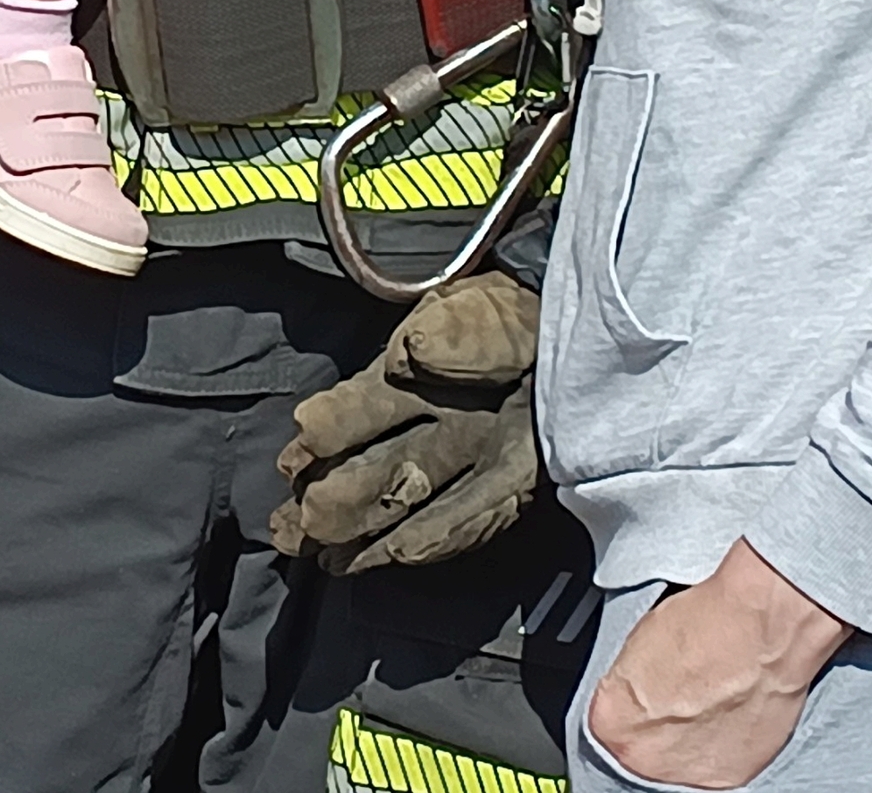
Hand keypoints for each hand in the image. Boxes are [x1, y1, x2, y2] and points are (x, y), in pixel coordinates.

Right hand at [271, 276, 541, 572]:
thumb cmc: (521, 317)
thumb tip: (405, 353)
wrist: (579, 334)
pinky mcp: (509, 478)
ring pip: (408, 495)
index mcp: (418, 373)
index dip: (332, 430)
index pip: (364, 406)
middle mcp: (437, 420)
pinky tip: (398, 556)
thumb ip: (452, 335)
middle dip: (334, 497)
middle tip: (292, 529)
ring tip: (328, 556)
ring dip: (368, 527)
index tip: (296, 456)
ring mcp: (470, 454)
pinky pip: (466, 511)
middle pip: (378, 464)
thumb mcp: (488, 314)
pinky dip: (432, 534)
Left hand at [587, 542, 850, 791]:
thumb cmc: (706, 621)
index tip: (640, 688)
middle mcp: (647, 758)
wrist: (762, 627)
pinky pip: (715, 761)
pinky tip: (731, 707)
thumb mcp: (639, 636)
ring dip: (688, 736)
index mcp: (614, 723)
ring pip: (679, 758)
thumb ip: (628, 679)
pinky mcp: (730, 777)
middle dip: (656, 721)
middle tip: (677, 690)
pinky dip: (722, 740)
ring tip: (708, 695)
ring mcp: (689, 773)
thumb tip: (633, 686)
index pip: (606, 720)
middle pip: (642, 746)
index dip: (627, 697)